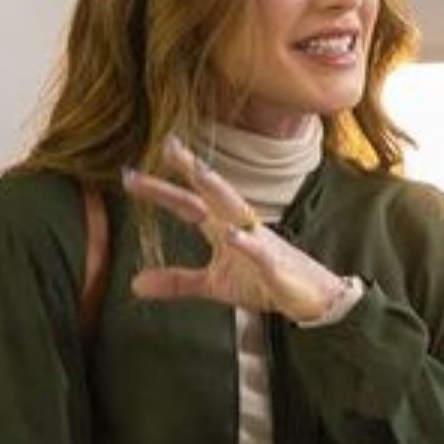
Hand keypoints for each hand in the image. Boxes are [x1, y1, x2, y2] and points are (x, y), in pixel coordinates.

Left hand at [122, 140, 355, 324]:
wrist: (313, 298)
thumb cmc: (264, 283)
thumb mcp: (214, 285)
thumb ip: (177, 281)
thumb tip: (135, 284)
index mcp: (222, 227)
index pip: (188, 203)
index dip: (160, 190)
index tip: (130, 174)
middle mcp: (240, 226)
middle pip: (210, 193)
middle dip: (189, 170)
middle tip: (167, 146)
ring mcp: (259, 243)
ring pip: (236, 209)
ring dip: (217, 190)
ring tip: (197, 171)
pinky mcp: (275, 267)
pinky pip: (259, 252)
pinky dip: (246, 244)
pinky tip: (232, 236)